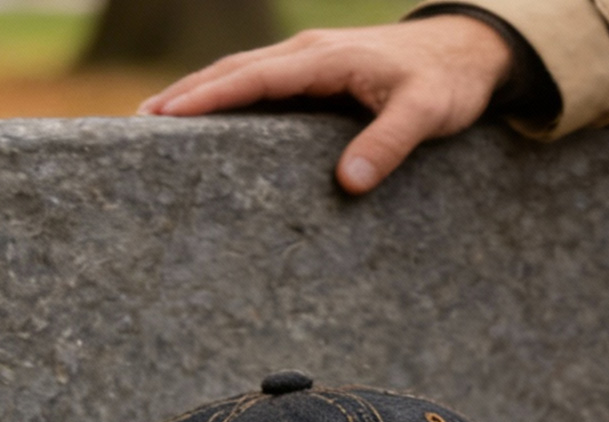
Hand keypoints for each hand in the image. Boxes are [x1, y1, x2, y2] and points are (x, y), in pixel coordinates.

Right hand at [137, 16, 514, 194]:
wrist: (468, 49)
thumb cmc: (446, 83)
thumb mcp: (425, 114)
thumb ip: (387, 146)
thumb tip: (347, 185)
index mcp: (326, 59)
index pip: (255, 77)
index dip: (211, 97)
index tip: (170, 115)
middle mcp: (309, 53)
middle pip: (234, 71)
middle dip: (186, 94)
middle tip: (140, 123)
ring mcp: (309, 60)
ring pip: (242, 72)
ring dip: (200, 93)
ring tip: (158, 119)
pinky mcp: (315, 72)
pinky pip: (260, 81)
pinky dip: (228, 95)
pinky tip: (211, 118)